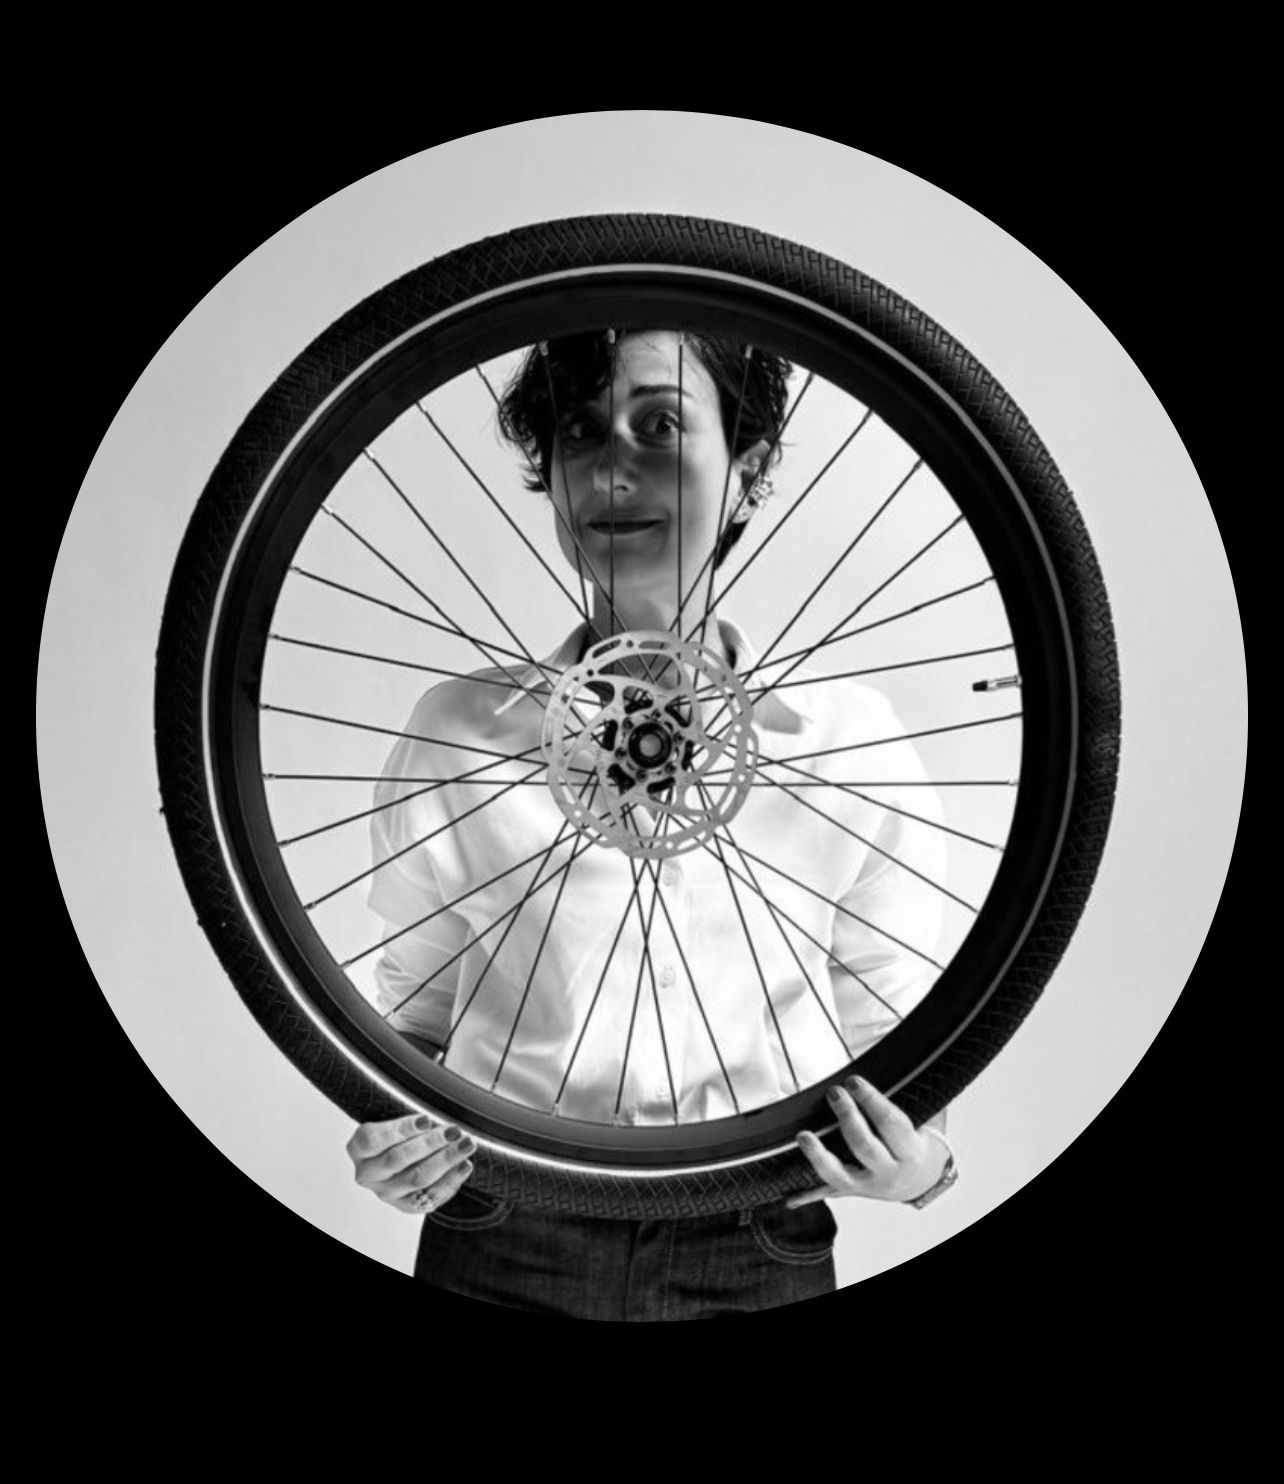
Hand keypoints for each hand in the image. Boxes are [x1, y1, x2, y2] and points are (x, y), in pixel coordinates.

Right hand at [346, 1113, 475, 1215]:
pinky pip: (430, 1196)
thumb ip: (411, 1119)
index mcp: (359, 1149)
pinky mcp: (406, 1205)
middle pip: (398, 1159)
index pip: (373, 1140)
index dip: (400, 1129)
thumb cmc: (402, 1132)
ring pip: (417, 1178)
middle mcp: (368, 1174)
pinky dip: (451, 1180)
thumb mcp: (396, 1118)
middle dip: (430, 1143)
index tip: (426, 1119)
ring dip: (445, 1160)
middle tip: (454, 1130)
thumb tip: (435, 1116)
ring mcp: (386, 1193)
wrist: (406, 1158)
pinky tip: (464, 1165)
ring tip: (466, 1144)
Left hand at [788, 1075, 947, 1206]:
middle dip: (848, 1118)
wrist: (917, 1180)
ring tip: (803, 1136)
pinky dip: (806, 1195)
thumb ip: (908, 1094)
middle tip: (834, 1093)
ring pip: (841, 1175)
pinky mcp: (851, 1192)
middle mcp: (890, 1171)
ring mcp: (868, 1185)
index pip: (891, 1123)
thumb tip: (902, 1054)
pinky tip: (787, 1196)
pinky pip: (826, 1192)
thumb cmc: (912, 1139)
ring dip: (819, 1156)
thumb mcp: (920, 1119)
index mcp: (910, 1150)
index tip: (853, 1080)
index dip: (872, 1101)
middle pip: (866, 1146)